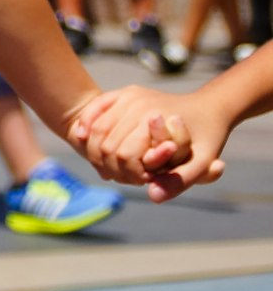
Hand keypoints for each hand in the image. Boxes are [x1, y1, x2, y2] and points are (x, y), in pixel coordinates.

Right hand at [67, 83, 213, 196]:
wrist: (210, 108)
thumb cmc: (207, 138)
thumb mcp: (201, 163)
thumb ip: (178, 181)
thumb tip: (152, 197)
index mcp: (152, 118)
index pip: (123, 155)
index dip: (129, 175)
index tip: (143, 180)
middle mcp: (136, 103)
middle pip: (105, 144)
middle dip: (110, 166)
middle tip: (121, 177)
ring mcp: (128, 96)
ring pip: (95, 129)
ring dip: (93, 151)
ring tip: (106, 166)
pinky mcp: (123, 93)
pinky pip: (93, 109)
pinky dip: (84, 124)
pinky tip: (80, 137)